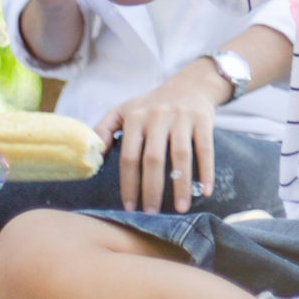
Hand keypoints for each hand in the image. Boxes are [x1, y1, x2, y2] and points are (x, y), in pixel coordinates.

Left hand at [98, 64, 226, 213]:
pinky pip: (205, 149)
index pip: (129, 157)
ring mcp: (181, 118)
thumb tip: (91, 158)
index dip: (129, 184)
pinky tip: (206, 191)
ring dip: (181, 185)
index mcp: (134, 118)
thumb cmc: (152, 104)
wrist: (191, 84)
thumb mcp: (123, 110)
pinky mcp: (203, 120)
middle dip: (152, 190)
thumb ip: (102, 130)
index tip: (129, 208)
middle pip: (153, 159)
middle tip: (152, 213)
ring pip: (181, 156)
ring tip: (180, 209)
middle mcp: (157, 117)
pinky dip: (207, 171)